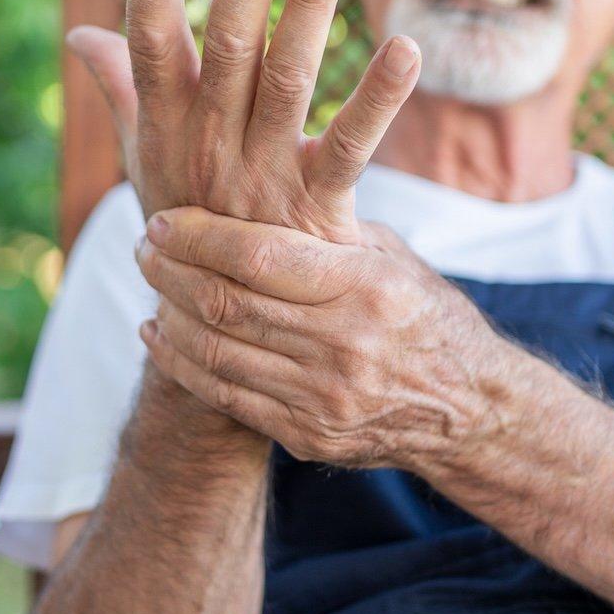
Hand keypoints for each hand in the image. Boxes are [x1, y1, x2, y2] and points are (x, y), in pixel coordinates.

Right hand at [67, 0, 419, 242]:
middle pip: (226, 43)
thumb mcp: (144, 157)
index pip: (150, 37)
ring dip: (307, 6)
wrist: (220, 331)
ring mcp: (262, 174)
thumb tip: (83, 33)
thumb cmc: (185, 222)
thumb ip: (121, 89)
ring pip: (287, 77)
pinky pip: (350, 147)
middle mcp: (210, 142)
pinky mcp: (314, 207)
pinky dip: (379, 98)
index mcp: (167, 124)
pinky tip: (407, 47)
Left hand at [134, 205, 511, 471]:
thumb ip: (327, 230)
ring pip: (217, 351)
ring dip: (169, 314)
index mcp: (364, 287)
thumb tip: (259, 179)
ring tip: (150, 283)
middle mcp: (343, 344)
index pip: (258, 255)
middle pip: (227, 303)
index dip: (198, 236)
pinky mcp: (309, 434)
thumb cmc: (426, 315)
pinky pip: (225, 396)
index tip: (162, 219)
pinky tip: (158, 334)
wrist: (471, 410)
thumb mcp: (390, 259)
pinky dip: (181, 363)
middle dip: (171, 271)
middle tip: (142, 246)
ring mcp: (324, 397)